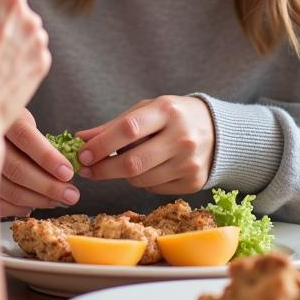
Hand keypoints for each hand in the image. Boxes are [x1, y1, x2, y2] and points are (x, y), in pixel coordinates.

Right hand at [0, 109, 80, 217]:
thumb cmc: (10, 128)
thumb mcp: (25, 122)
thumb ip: (42, 141)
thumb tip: (66, 170)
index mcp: (3, 119)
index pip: (25, 137)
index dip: (47, 157)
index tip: (68, 172)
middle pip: (18, 169)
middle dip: (49, 186)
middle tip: (71, 194)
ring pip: (11, 190)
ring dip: (39, 199)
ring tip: (58, 200)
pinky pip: (1, 204)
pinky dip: (21, 208)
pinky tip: (33, 204)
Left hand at [75, 96, 214, 195]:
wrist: (218, 130)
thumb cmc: (172, 116)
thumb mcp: (146, 110)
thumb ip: (113, 125)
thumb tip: (81, 139)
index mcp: (167, 111)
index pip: (128, 129)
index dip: (102, 144)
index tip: (83, 154)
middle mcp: (181, 137)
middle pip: (133, 162)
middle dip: (104, 169)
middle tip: (87, 170)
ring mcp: (190, 163)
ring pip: (142, 180)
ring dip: (123, 175)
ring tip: (122, 164)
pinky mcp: (194, 183)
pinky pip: (155, 189)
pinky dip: (142, 182)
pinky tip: (146, 170)